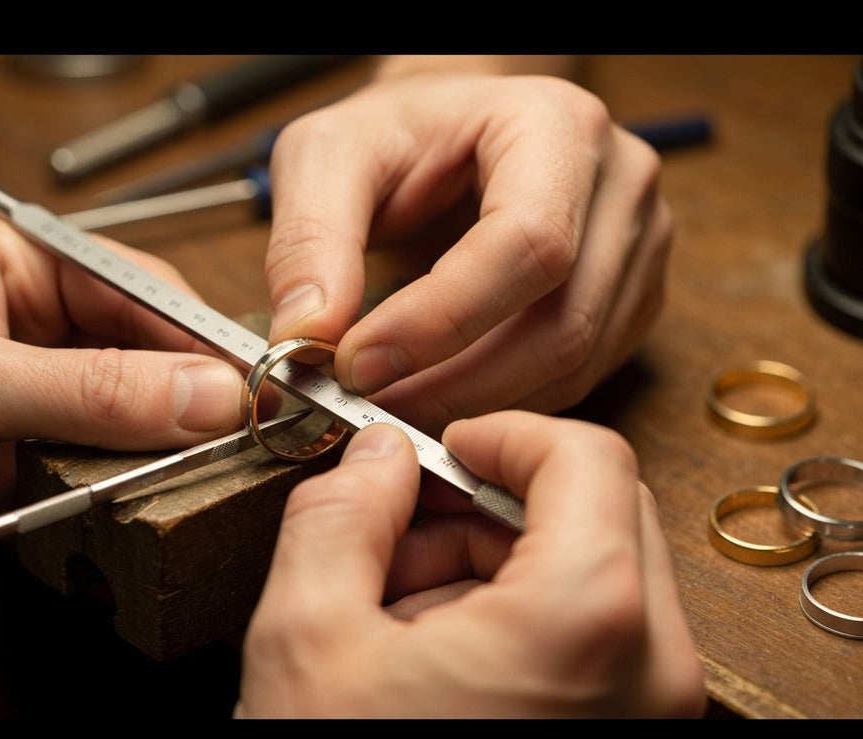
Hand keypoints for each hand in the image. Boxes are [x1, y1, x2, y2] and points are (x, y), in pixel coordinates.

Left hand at [0, 200, 244, 577]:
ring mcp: (8, 392)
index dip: (199, 337)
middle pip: (135, 355)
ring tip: (177, 479)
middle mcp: (14, 320)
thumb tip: (203, 395)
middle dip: (177, 401)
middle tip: (232, 441)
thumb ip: (90, 391)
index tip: (253, 386)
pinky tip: (113, 504)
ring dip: (139, 453)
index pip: (135, 287)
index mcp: (4, 259)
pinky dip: (97, 491)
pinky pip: (76, 470)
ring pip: (113, 420)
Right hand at [234, 411, 705, 717]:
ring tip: (395, 619)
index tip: (443, 448)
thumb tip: (375, 457)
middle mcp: (649, 668)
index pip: (585, 457)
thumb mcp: (310, 640)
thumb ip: (340, 517)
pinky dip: (507, 622)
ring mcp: (647, 709)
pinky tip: (427, 661)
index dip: (502, 435)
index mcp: (584, 621)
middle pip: (590, 512)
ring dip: (485, 570)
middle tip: (399, 538)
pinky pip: (583, 634)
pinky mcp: (628, 733)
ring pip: (584, 571)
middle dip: (482, 511)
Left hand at [264, 69, 669, 436]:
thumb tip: (307, 335)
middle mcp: (619, 185)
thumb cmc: (397, 135)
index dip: (440, 320)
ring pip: (573, 365)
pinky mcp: (628, 300)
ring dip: (476, 407)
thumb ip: (309, 239)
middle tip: (366, 407)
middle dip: (452, 384)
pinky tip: (440, 399)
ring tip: (392, 407)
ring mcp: (637, 247)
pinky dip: (505, 406)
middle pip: (561, 322)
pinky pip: (579, 379)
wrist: (450, 137)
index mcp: (557, 126)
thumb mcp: (328, 157)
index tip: (357, 364)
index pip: (528, 243)